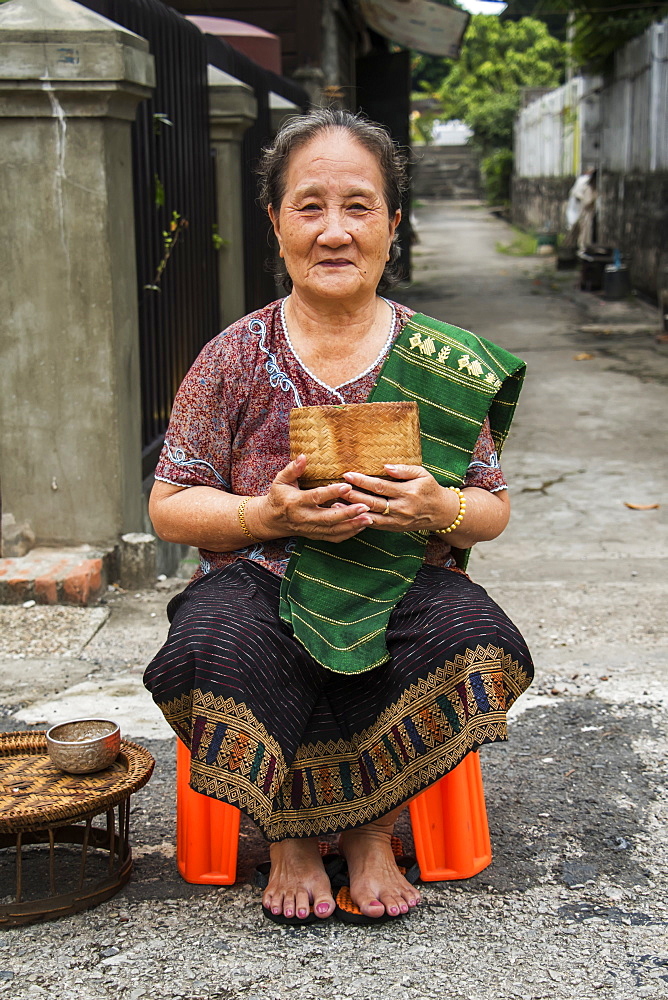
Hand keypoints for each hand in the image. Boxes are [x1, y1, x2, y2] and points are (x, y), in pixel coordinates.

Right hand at [252, 455, 374, 541]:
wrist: (272, 520)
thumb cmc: (278, 496)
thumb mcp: (281, 480)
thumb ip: (293, 469)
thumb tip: (303, 456)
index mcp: (295, 502)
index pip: (316, 497)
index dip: (332, 492)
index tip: (347, 486)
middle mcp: (304, 518)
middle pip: (328, 518)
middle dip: (348, 513)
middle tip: (365, 506)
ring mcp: (311, 529)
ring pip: (334, 530)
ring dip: (352, 525)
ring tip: (369, 518)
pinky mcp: (316, 536)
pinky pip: (334, 537)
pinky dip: (349, 533)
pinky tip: (362, 526)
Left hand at [341, 464, 458, 532]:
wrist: (441, 512)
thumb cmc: (430, 489)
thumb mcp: (422, 474)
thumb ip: (404, 470)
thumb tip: (386, 467)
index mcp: (407, 493)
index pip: (380, 486)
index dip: (363, 481)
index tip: (347, 474)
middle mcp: (401, 509)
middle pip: (372, 503)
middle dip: (352, 495)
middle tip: (336, 488)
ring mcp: (397, 521)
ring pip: (370, 517)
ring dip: (352, 512)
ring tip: (335, 505)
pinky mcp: (394, 528)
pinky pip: (375, 526)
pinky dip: (359, 521)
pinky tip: (347, 516)